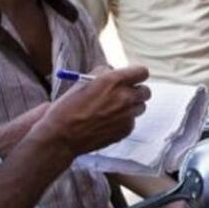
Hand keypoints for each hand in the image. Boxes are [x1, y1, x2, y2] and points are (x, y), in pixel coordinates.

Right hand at [33, 66, 150, 157]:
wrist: (62, 136)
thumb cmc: (68, 107)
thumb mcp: (83, 81)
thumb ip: (104, 74)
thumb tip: (114, 72)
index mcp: (114, 81)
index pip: (142, 72)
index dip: (136, 74)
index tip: (132, 77)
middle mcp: (125, 97)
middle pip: (146, 91)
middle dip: (136, 91)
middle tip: (124, 94)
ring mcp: (128, 115)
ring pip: (140, 107)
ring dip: (131, 107)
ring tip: (113, 110)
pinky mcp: (126, 130)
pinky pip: (132, 121)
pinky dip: (123, 121)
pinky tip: (107, 123)